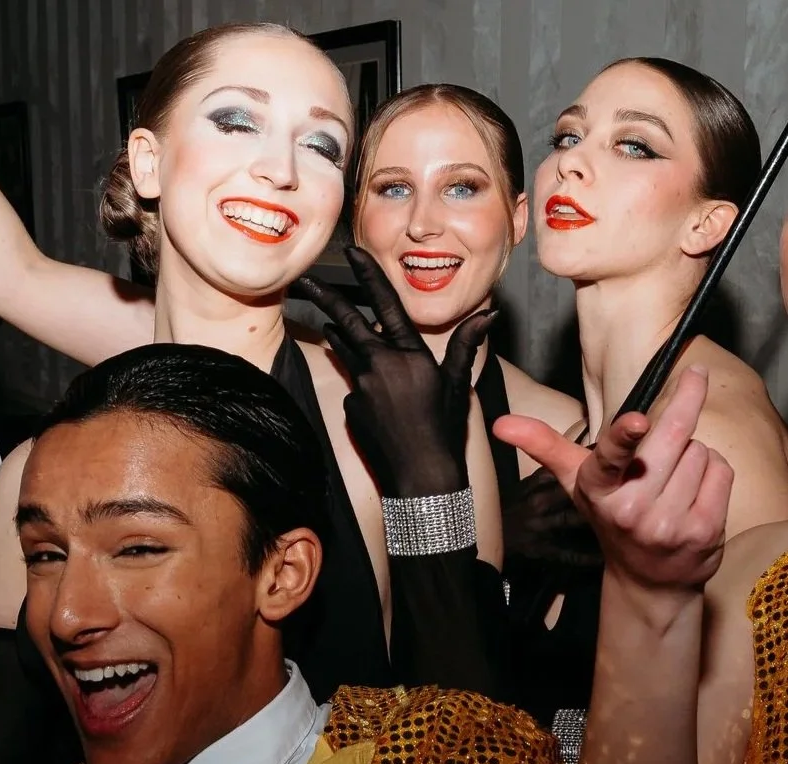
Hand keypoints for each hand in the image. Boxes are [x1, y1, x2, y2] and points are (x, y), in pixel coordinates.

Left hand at [294, 246, 495, 496]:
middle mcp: (379, 366)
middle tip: (305, 282)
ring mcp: (360, 388)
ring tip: (327, 321)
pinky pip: (354, 387)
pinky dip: (362, 385)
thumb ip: (464, 345)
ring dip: (338, 335)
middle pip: (347, 323)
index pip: (385, 304)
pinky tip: (379, 403)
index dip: (368, 275)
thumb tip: (489, 314)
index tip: (351, 254)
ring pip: (346, 352)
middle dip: (325, 299)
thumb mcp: (457, 384)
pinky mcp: (350, 408)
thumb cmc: (444, 432)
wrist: (420, 478)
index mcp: (409, 355)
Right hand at [494, 366, 731, 595]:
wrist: (648, 579)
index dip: (623, 436)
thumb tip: (501, 423)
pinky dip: (713, 474)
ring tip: (674, 478)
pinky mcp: (701, 531)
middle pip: (672, 434)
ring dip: (694, 454)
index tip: (637, 421)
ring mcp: (666, 523)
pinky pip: (720, 472)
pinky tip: (695, 493)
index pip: (609, 458)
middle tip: (695, 376)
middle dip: (685, 404)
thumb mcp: (577, 482)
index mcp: (597, 491)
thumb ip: (545, 446)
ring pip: (700, 451)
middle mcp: (629, 509)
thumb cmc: (613, 515)